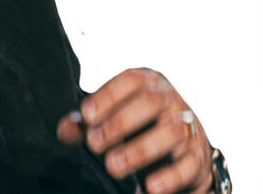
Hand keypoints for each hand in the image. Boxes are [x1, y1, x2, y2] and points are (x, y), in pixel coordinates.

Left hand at [56, 68, 212, 193]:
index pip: (131, 80)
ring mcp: (188, 126)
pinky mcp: (198, 156)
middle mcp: (171, 100)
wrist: (182, 152)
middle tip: (94, 144)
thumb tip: (64, 131)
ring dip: (140, 150)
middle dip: (120, 123)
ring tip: (113, 166)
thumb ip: (86, 124)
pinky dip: (169, 177)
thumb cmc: (138, 127)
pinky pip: (188, 164)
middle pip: (151, 103)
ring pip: (170, 132)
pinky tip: (149, 188)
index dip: (108, 95)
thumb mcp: (111, 119)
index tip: (86, 115)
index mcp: (149, 83)